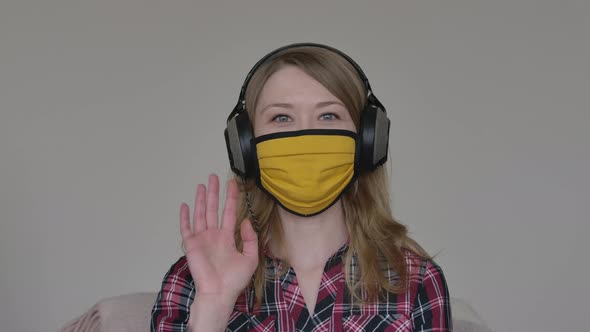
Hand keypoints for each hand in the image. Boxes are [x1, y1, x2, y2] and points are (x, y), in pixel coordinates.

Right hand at [179, 174, 258, 300]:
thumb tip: (245, 221)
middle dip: (214, 193)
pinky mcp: (191, 245)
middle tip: (214, 177)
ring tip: (202, 185)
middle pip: (213, 208)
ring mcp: (202, 239)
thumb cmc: (234, 280)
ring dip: (201, 200)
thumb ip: (250, 239)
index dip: (231, 198)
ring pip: (201, 214)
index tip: (232, 183)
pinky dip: (185, 217)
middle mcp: (214, 235)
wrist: (219, 293)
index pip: (230, 212)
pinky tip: (186, 205)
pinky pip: (186, 228)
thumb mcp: (251, 258)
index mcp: (227, 237)